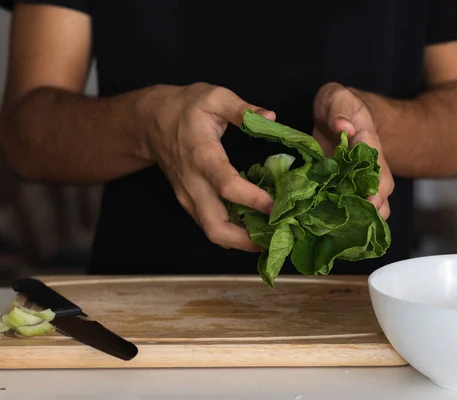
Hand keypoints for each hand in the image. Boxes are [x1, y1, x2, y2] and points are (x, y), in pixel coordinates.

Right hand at [142, 83, 274, 251]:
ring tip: (272, 237)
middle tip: (277, 237)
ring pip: (213, 232)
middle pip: (215, 226)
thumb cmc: (185, 107)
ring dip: (242, 241)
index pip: (226, 185)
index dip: (252, 198)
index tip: (276, 204)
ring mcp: (189, 197)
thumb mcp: (214, 97)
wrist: (150, 122)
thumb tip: (271, 117)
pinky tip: (257, 228)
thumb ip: (242, 109)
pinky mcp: (190, 203)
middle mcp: (193, 184)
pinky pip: (211, 226)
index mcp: (202, 155)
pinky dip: (234, 234)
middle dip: (246, 240)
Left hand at [312, 82, 393, 218]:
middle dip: (371, 213)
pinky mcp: (340, 187)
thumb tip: (343, 128)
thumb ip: (340, 108)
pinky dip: (340, 220)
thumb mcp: (337, 96)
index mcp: (368, 146)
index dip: (377, 189)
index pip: (379, 171)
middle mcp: (367, 168)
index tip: (371, 202)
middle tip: (355, 226)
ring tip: (342, 235)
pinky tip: (328, 231)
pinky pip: (346, 207)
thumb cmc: (338, 104)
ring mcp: (354, 180)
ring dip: (358, 221)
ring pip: (367, 206)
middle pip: (380, 196)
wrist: (334, 112)